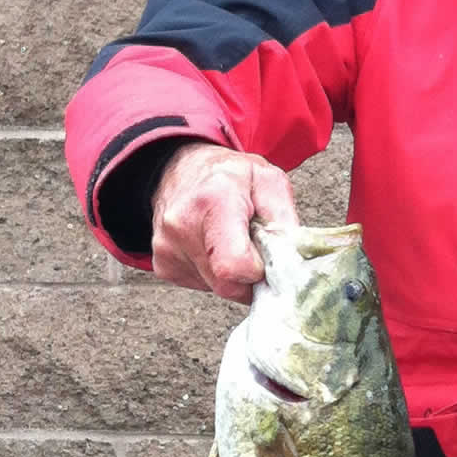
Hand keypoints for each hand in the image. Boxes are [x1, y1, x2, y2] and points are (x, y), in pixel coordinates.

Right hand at [150, 143, 297, 301]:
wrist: (182, 168)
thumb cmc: (230, 176)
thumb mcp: (268, 181)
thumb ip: (284, 221)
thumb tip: (293, 262)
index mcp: (214, 200)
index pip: (236, 266)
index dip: (259, 270)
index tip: (265, 254)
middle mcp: (182, 226)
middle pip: (228, 285)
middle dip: (249, 275)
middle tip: (252, 246)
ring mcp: (167, 248)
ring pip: (217, 288)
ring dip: (232, 274)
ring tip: (230, 240)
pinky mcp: (163, 265)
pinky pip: (202, 285)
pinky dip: (214, 272)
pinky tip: (212, 247)